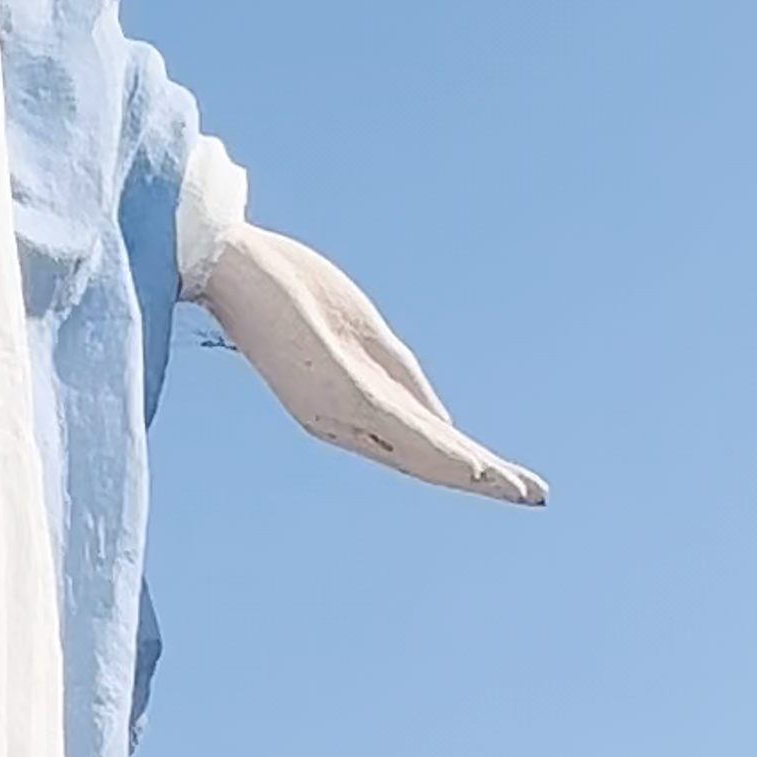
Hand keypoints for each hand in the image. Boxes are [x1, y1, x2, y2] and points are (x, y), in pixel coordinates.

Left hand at [193, 222, 545, 506]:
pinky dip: (436, 449)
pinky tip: (469, 464)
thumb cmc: (281, 286)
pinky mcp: (333, 388)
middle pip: (424, 458)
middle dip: (481, 479)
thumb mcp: (361, 333)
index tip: (515, 483)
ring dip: (468, 473)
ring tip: (514, 490)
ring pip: (416, 452)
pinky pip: (397, 427)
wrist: (223, 259)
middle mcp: (342, 419)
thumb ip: (401, 377)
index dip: (467, 464)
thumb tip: (442, 421)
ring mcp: (337, 407)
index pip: (418, 443)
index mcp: (349, 405)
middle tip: (534, 497)